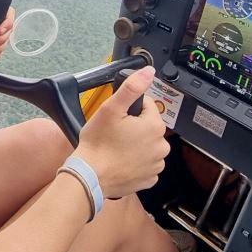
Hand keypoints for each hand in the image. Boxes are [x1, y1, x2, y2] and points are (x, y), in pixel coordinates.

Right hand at [72, 67, 168, 198]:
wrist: (90, 176)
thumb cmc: (98, 143)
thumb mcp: (111, 108)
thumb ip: (132, 87)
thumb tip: (148, 72)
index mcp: (154, 126)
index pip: (148, 106)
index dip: (131, 109)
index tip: (118, 117)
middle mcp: (161, 146)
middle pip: (149, 127)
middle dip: (135, 127)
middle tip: (115, 133)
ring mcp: (156, 165)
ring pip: (148, 146)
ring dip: (137, 145)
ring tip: (117, 148)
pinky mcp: (149, 179)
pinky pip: (146, 165)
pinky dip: (136, 162)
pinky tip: (122, 161)